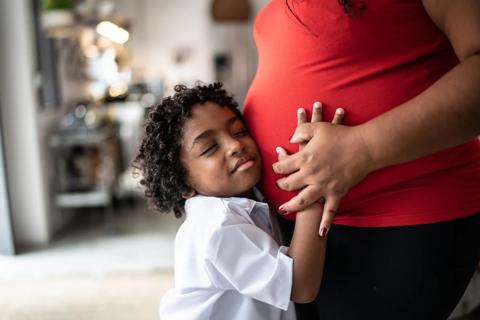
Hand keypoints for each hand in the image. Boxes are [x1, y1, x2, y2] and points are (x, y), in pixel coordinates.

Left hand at [273, 102, 375, 236]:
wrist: (365, 146)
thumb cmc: (342, 135)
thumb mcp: (318, 128)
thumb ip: (301, 131)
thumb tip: (290, 138)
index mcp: (305, 158)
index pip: (283, 166)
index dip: (277, 166)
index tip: (276, 167)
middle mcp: (311, 174)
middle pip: (288, 184)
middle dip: (281, 185)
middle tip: (279, 185)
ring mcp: (323, 186)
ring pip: (302, 201)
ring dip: (291, 206)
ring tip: (284, 209)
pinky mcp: (337, 193)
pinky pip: (329, 211)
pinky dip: (325, 223)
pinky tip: (320, 233)